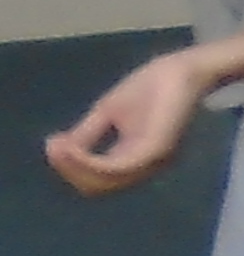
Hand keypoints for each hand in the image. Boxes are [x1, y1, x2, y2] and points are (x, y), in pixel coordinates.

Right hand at [44, 47, 207, 193]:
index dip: (70, 168)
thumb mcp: (107, 112)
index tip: (51, 145)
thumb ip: (87, 134)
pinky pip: (115, 169)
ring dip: (74, 167)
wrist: (179, 69)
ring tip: (57, 146)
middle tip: (52, 146)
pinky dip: (88, 162)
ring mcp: (151, 161)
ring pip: (103, 182)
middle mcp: (144, 166)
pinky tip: (72, 147)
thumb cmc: (149, 87)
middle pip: (96, 186)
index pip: (96, 179)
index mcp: (133, 159)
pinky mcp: (155, 150)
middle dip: (68, 169)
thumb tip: (60, 151)